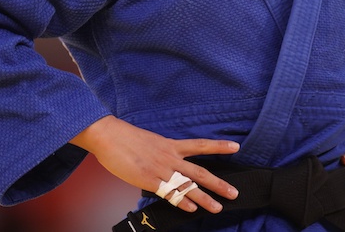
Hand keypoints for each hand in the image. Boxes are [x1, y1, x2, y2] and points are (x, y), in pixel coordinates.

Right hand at [70, 115, 239, 213]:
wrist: (109, 136)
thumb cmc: (126, 138)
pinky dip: (182, 201)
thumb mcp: (150, 143)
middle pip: (200, 172)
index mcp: (170, 145)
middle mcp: (170, 157)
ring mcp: (161, 170)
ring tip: (218, 207)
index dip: (219, 146)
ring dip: (205, 198)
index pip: (200, 146)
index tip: (236, 147)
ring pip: (188, 186)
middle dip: (218, 183)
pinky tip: (192, 209)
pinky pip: (170, 193)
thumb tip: (167, 164)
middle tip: (234, 192)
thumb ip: (162, 154)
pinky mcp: (150, 180)